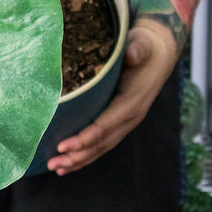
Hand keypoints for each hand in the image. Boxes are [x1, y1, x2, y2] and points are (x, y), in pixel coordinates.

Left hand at [47, 19, 177, 174]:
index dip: (84, 137)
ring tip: (56, 167)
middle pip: (101, 143)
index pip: (104, 126)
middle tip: (52, 162)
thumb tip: (132, 55)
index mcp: (132, 102)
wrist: (159, 52)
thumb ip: (137, 49)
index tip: (63, 145)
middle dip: (77, 155)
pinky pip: (103, 142)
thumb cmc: (145, 47)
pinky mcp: (120, 121)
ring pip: (101, 147)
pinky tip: (70, 162)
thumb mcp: (141, 44)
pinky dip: (87, 154)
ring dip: (79, 159)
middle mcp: (130, 117)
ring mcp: (126, 122)